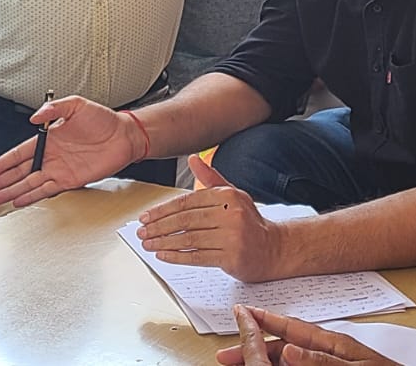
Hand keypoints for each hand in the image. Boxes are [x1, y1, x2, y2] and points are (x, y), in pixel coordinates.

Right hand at [0, 95, 142, 207]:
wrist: (124, 135)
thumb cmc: (103, 119)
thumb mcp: (77, 105)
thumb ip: (54, 109)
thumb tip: (34, 117)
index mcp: (48, 139)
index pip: (19, 153)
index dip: (3, 163)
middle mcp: (50, 156)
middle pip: (20, 172)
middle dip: (2, 181)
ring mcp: (59, 170)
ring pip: (29, 183)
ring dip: (12, 191)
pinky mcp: (70, 180)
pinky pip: (47, 190)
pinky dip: (32, 196)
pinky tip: (19, 201)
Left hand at [138, 154, 286, 282]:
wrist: (274, 248)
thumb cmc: (249, 222)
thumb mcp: (233, 194)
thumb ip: (210, 178)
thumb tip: (193, 159)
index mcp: (228, 195)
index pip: (188, 202)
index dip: (163, 210)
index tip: (146, 217)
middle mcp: (231, 214)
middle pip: (186, 220)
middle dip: (159, 227)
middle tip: (142, 232)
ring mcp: (232, 237)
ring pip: (189, 238)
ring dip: (164, 242)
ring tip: (148, 244)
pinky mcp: (232, 258)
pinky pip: (198, 257)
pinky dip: (177, 256)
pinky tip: (164, 255)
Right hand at [217, 305, 399, 365]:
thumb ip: (321, 362)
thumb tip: (290, 351)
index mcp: (335, 345)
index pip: (292, 329)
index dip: (265, 320)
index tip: (242, 312)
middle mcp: (332, 354)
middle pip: (285, 348)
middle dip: (255, 348)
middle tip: (228, 354)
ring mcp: (334, 365)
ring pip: (292, 361)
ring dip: (267, 361)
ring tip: (244, 364)